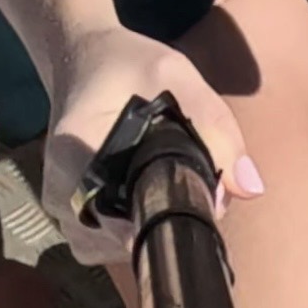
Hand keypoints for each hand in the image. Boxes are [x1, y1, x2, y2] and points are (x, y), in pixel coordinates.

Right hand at [41, 32, 262, 268]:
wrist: (80, 59)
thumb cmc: (126, 65)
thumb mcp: (176, 76)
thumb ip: (216, 126)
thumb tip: (250, 189)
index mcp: (73, 151)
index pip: (118, 217)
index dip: (167, 220)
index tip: (197, 203)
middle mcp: (58, 190)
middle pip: (121, 239)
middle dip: (165, 221)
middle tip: (191, 185)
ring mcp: (60, 210)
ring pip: (114, 248)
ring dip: (149, 225)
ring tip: (167, 181)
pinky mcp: (68, 217)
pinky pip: (105, 244)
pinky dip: (133, 227)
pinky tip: (147, 192)